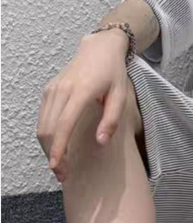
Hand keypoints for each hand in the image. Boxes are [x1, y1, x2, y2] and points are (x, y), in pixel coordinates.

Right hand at [36, 31, 128, 182]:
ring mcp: (52, 89)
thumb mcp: (121, 94)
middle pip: (49, 129)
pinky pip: (42, 117)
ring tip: (60, 164)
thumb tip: (100, 143)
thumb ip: (111, 119)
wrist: (99, 49)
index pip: (64, 124)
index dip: (59, 148)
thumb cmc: (113, 73)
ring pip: (42, 125)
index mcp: (82, 91)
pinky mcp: (48, 90)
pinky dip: (47, 135)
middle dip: (53, 154)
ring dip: (48, 147)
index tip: (58, 168)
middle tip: (64, 174)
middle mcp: (62, 89)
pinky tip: (57, 145)